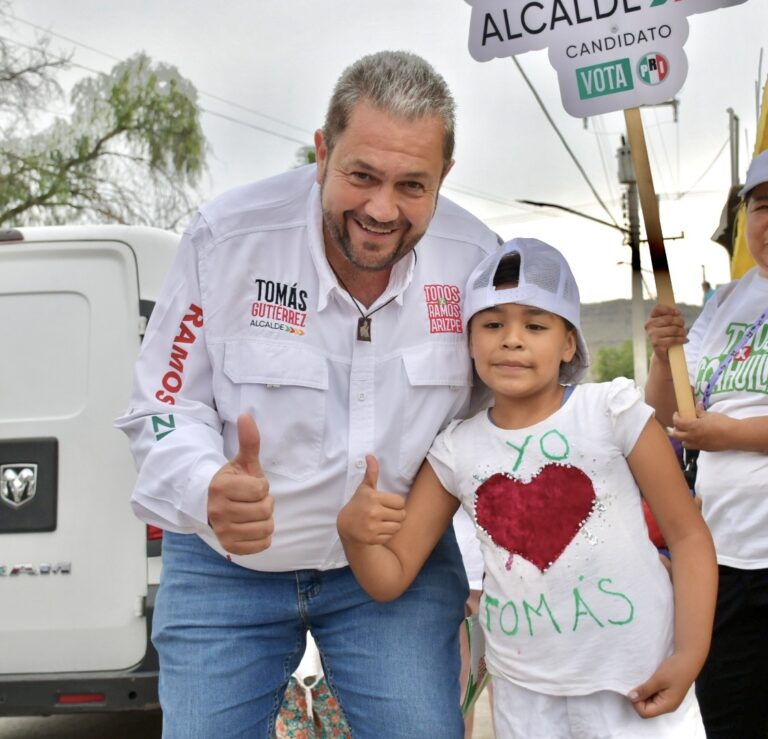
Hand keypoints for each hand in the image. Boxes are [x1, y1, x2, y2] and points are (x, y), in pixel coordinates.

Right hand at [207, 414, 273, 554]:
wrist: (212, 504)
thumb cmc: (233, 481)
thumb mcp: (242, 461)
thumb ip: (249, 441)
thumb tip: (246, 415)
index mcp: (221, 488)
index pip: (261, 489)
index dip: (261, 486)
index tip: (250, 485)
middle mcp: (218, 511)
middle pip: (265, 510)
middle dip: (265, 502)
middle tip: (252, 499)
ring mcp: (223, 532)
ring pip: (266, 528)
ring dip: (265, 519)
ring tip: (252, 511)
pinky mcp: (229, 547)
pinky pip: (262, 545)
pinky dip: (263, 536)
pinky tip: (252, 526)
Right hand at [337, 455, 405, 545]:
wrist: (346, 525)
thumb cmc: (359, 503)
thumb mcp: (365, 488)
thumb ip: (371, 473)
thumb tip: (370, 456)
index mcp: (374, 497)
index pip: (400, 502)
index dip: (396, 503)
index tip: (387, 504)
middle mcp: (373, 512)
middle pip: (402, 515)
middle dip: (397, 515)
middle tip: (386, 513)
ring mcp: (372, 527)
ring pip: (397, 527)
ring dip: (393, 525)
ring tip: (383, 521)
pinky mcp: (372, 539)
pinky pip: (390, 536)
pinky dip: (386, 534)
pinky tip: (377, 529)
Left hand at [628, 653, 696, 718]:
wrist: (688, 660)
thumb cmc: (675, 670)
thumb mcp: (657, 679)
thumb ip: (644, 690)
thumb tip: (631, 697)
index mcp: (666, 706)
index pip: (645, 713)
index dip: (636, 702)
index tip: (634, 688)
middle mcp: (667, 706)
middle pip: (646, 709)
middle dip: (639, 698)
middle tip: (638, 683)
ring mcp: (667, 700)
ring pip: (649, 702)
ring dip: (643, 693)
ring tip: (643, 681)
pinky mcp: (667, 694)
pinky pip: (653, 696)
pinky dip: (648, 690)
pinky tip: (647, 681)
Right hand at [644, 304, 686, 360]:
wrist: (664, 352)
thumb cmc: (668, 335)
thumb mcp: (669, 324)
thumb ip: (671, 316)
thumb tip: (678, 313)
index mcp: (651, 318)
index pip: (658, 308)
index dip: (669, 309)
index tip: (678, 313)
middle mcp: (649, 325)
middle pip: (669, 319)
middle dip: (680, 322)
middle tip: (682, 326)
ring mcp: (652, 335)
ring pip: (673, 329)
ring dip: (682, 332)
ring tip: (683, 334)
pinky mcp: (656, 344)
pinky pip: (673, 339)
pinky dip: (682, 339)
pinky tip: (685, 340)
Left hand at [670, 403, 733, 451]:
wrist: (734, 435)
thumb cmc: (722, 423)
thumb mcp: (710, 415)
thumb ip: (701, 411)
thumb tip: (698, 405)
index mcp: (692, 426)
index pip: (677, 423)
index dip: (675, 418)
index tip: (677, 414)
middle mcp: (692, 437)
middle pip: (676, 435)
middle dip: (674, 430)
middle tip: (677, 425)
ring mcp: (698, 444)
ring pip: (683, 443)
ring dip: (682, 438)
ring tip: (686, 433)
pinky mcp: (705, 449)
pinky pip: (694, 447)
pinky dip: (692, 442)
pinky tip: (697, 438)